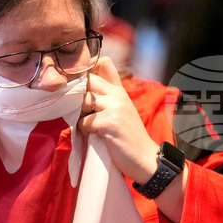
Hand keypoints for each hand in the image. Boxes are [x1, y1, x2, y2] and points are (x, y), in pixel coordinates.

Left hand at [77, 57, 159, 184]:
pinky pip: (84, 122)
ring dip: (80, 114)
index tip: (80, 83)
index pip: (103, 63)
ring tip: (89, 125)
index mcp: (120, 90)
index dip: (87, 70)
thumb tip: (77, 88)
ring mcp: (115, 107)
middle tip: (81, 110)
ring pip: (83, 100)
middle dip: (78, 94)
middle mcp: (118, 94)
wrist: (145, 159)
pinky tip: (94, 136)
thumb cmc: (127, 137)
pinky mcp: (110, 122)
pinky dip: (84, 131)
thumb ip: (104, 97)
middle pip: (88, 80)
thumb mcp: (119, 110)